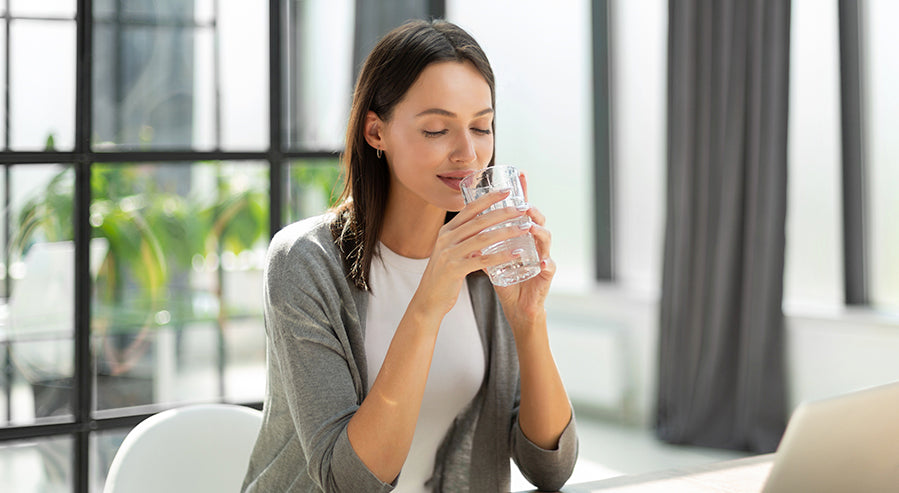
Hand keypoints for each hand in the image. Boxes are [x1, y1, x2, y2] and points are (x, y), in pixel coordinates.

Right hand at [411, 189, 533, 324]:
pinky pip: (484, 260)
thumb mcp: (451, 251)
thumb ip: (465, 240)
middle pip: (480, 220)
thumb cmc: (444, 276)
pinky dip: (502, 255)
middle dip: (503, 212)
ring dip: (507, 231)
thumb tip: (486, 230)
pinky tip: (517, 253)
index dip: (489, 198)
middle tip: (522, 208)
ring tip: (525, 228)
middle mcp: (447, 238)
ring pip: (484, 238)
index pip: (470, 209)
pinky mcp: (455, 269)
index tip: (507, 191)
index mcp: (447, 231)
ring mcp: (450, 253)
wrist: (428, 298)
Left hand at [493, 172, 554, 331]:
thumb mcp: (493, 256)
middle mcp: (535, 244)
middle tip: (522, 204)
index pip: (524, 211)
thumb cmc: (507, 280)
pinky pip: (549, 268)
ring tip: (530, 227)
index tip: (520, 174)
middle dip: (532, 210)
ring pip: (546, 240)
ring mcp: (543, 258)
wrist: (517, 307)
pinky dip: (547, 265)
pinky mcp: (545, 277)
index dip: (523, 193)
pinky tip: (543, 262)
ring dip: (539, 232)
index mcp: (523, 237)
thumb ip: (485, 240)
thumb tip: (467, 223)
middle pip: (538, 220)